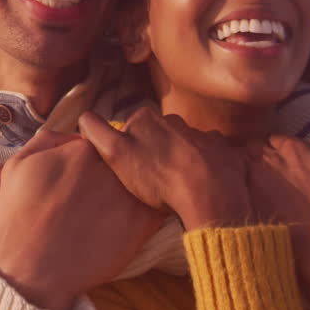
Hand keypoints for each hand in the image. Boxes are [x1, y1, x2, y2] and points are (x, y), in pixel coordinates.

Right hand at [0, 129, 166, 309]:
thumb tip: (73, 135)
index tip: (85, 178)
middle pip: (122, 162)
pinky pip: (154, 208)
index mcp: (83, 150)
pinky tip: (127, 224)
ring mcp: (129, 195)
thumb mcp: (17, 165)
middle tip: (100, 196)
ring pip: (140, 183)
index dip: (93, 161)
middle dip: (116, 173)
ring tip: (113, 211)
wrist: (33, 268)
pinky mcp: (142, 223)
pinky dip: (147, 212)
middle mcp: (110, 168)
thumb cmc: (20, 218)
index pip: (100, 144)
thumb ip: (46, 140)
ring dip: (134, 191)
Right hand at [78, 107, 251, 229]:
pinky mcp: (224, 150)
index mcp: (147, 118)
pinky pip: (212, 155)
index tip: (132, 166)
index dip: (128, 147)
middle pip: (159, 135)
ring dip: (181, 159)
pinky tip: (203, 183)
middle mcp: (176, 121)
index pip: (131, 127)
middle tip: (154, 178)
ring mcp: (202, 135)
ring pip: (185, 145)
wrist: (209, 194)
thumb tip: (84, 116)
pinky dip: (207, 166)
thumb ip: (97, 131)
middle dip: (156, 151)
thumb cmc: (158, 176)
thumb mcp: (116, 153)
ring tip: (179, 184)